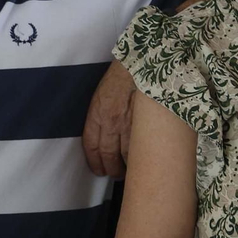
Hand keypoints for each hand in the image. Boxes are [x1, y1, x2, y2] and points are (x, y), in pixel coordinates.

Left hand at [83, 61, 135, 177]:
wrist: (144, 63)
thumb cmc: (125, 73)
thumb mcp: (104, 91)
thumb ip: (102, 111)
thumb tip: (105, 129)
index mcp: (97, 112)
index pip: (91, 145)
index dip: (93, 161)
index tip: (97, 169)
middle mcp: (111, 122)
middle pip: (107, 155)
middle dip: (110, 168)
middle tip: (114, 174)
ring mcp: (130, 125)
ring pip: (126, 156)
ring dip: (127, 168)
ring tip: (130, 172)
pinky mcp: (146, 126)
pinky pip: (142, 148)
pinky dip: (141, 159)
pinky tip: (143, 162)